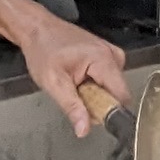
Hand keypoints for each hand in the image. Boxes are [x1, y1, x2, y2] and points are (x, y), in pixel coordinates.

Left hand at [18, 17, 131, 137]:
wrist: (37, 29)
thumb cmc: (42, 50)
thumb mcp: (53, 83)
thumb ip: (72, 107)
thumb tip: (84, 129)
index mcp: (103, 59)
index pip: (122, 96)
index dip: (109, 111)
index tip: (92, 114)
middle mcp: (112, 54)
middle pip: (117, 94)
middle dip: (98, 102)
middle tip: (76, 94)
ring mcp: (111, 54)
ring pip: (112, 89)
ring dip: (95, 94)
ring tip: (75, 84)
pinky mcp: (107, 56)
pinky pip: (108, 81)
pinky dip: (94, 85)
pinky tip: (80, 78)